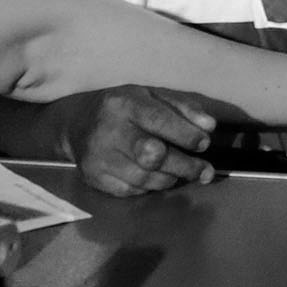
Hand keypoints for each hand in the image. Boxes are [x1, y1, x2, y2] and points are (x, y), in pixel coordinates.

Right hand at [60, 87, 216, 197]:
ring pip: (146, 178)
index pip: (159, 120)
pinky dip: (151, 186)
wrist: (78, 124)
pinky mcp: (95, 178)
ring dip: (171, 178)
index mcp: (124, 104)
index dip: (186, 135)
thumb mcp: (151, 96)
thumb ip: (182, 108)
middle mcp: (109, 130)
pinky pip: (133, 190)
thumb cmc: (123, 108)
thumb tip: (209, 126)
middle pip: (152, 155)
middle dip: (185, 165)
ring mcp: (99, 157)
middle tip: (205, 171)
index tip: (204, 143)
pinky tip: (158, 177)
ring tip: (183, 172)